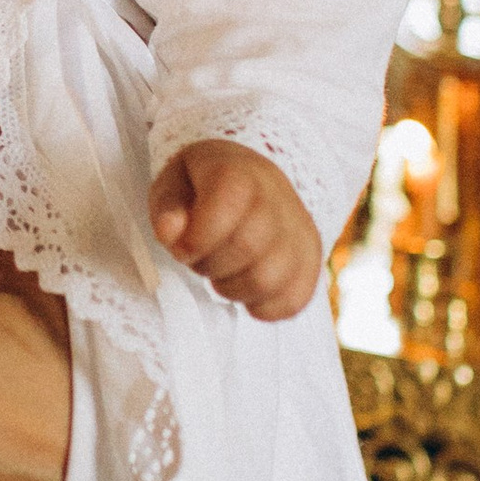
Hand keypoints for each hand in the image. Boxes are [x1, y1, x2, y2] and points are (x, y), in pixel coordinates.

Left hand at [148, 140, 320, 317]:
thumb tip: (170, 233)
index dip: (196, 240)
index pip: (225, 210)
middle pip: (247, 248)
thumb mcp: (175, 183)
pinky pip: (292, 300)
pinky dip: (262, 306)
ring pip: (268, 280)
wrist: (253, 179)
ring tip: (225, 270)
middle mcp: (277, 200)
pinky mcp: (312, 259)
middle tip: (203, 257)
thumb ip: (168, 207)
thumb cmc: (205, 186)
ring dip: (234, 288)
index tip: (183, 247)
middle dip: (211, 264)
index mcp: (239, 175)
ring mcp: (299, 230)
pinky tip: (246, 285)